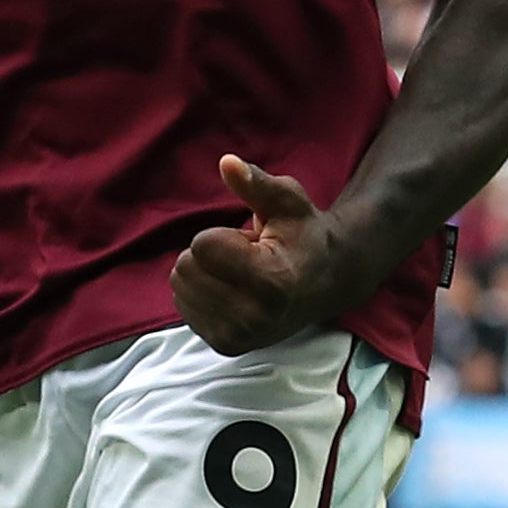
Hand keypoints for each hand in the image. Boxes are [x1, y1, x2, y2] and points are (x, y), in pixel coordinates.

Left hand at [171, 156, 353, 355]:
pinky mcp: (225, 346)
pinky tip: (234, 292)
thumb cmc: (304, 235)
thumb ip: (255, 183)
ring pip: (180, 287)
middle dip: (209, 253)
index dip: (222, 234)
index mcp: (271, 282)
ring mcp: (238, 337)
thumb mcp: (287, 200)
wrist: (327, 282)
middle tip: (248, 259)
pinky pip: (183, 305)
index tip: (254, 242)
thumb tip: (226, 162)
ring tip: (243, 276)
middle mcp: (254, 317)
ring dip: (205, 274)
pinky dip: (201, 293)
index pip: (202, 245)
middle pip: (186, 267)